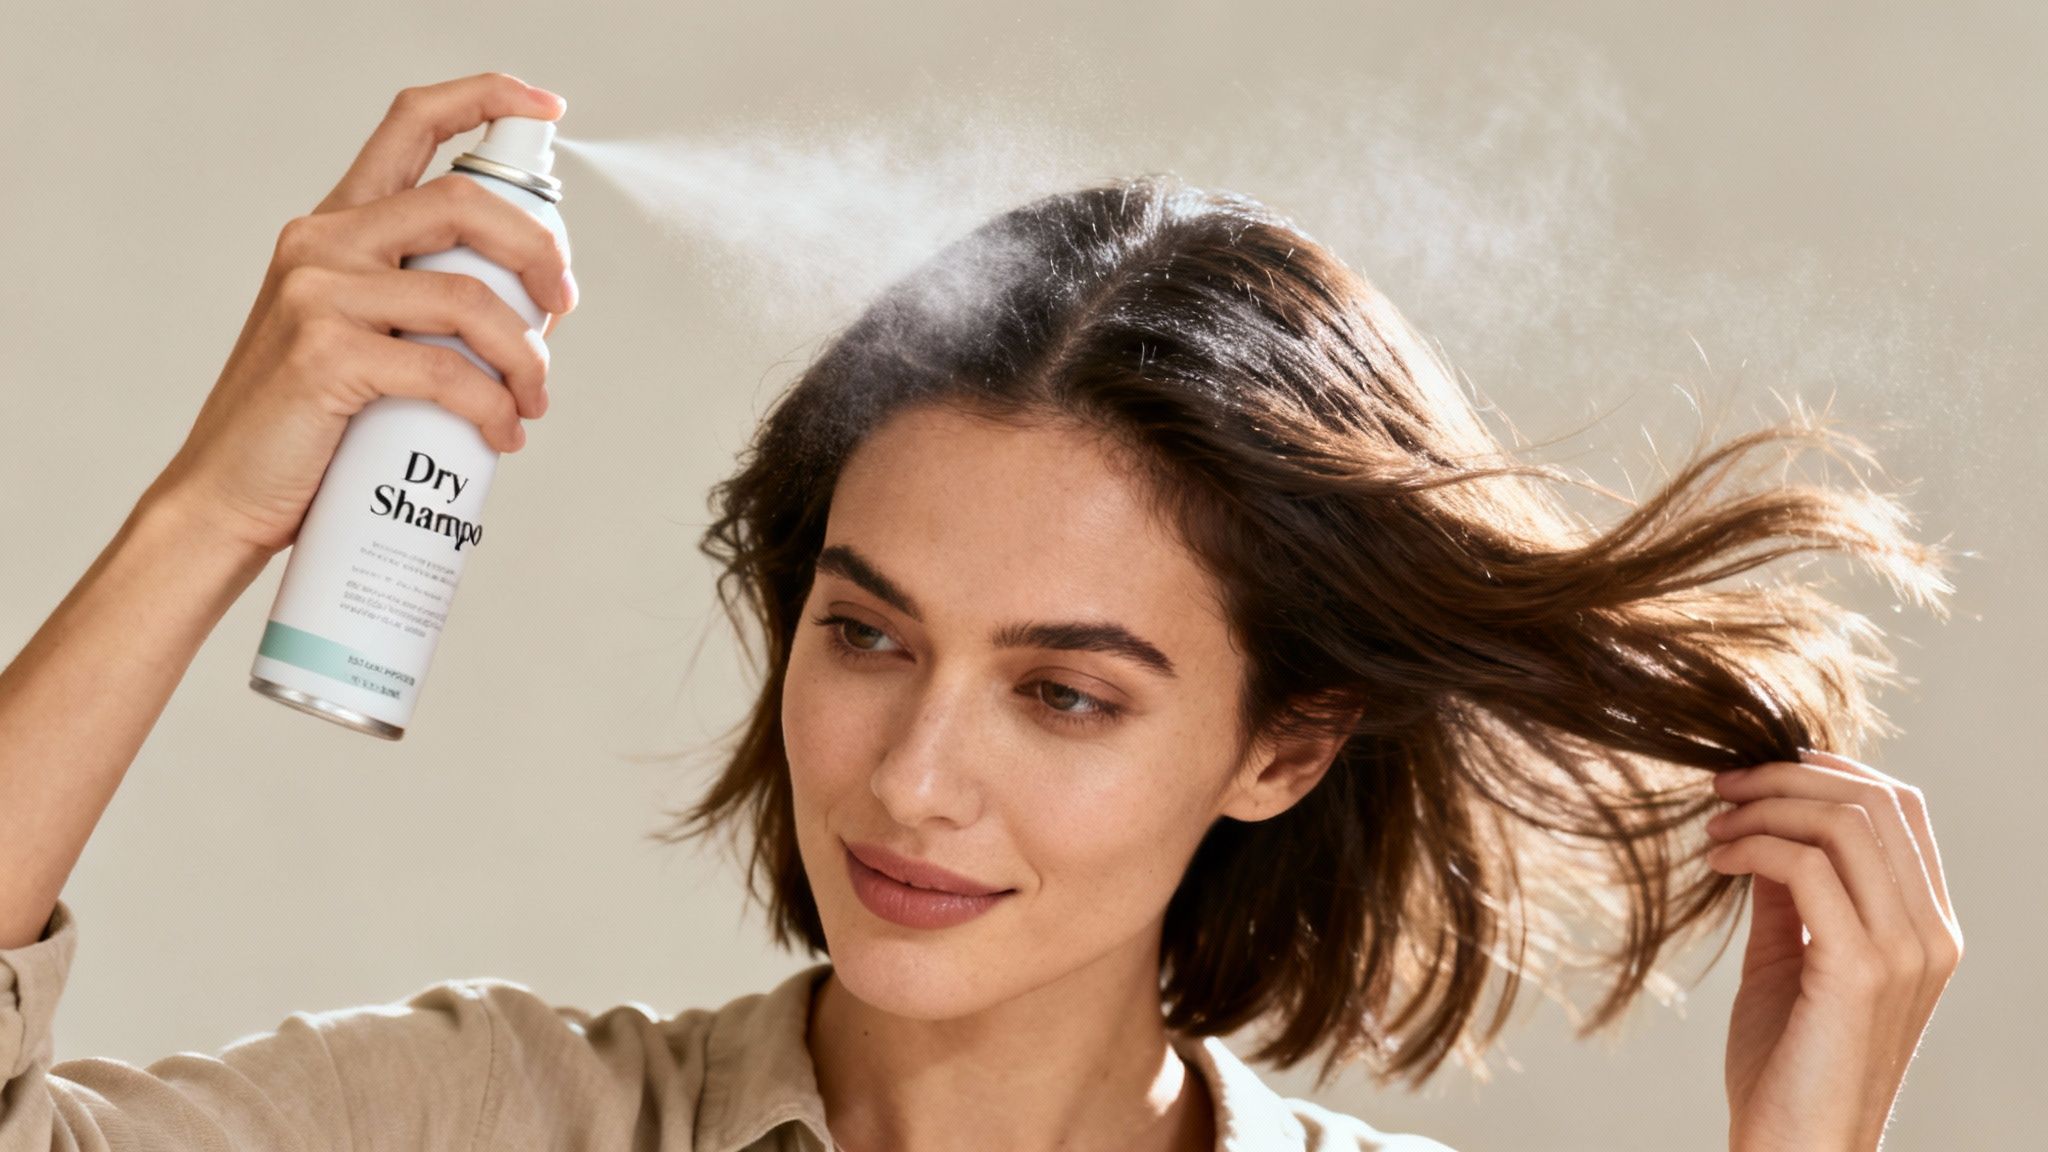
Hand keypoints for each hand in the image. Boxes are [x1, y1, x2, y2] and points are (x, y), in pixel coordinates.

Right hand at [148, 71, 576, 560]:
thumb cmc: (312, 425)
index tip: (547, 107)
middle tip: (561, 309)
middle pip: (465, 203)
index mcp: (338, 225)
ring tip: (532, 401)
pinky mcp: (323, 352)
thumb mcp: (361, 335)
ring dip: (526, 355)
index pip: (411, 122)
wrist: (229, 495)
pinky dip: (493, 407)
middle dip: (538, 253)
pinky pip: (448, 371)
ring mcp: (318, 291)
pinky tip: (503, 435)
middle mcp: (323, 240)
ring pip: (470, 297)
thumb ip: (418, 300)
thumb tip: (529, 305)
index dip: (486, 97)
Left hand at [1704, 748, 1963, 1150]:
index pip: (1901, 809)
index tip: (1756, 772)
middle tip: (1721, 786)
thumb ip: (1789, 896)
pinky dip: (1752, 847)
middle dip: (1787, 777)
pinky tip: (1715, 861)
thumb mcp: (1789, 960)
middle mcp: (1931, 934)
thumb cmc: (1787, 1065)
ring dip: (1765, 807)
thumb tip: (1764, 828)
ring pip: (1845, 822)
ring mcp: (1905, 952)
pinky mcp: (1860, 970)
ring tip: (1712, 827)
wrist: (1793, 1149)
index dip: (1830, 770)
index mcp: (1926, 928)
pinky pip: (1806, 867)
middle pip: (1876, 800)